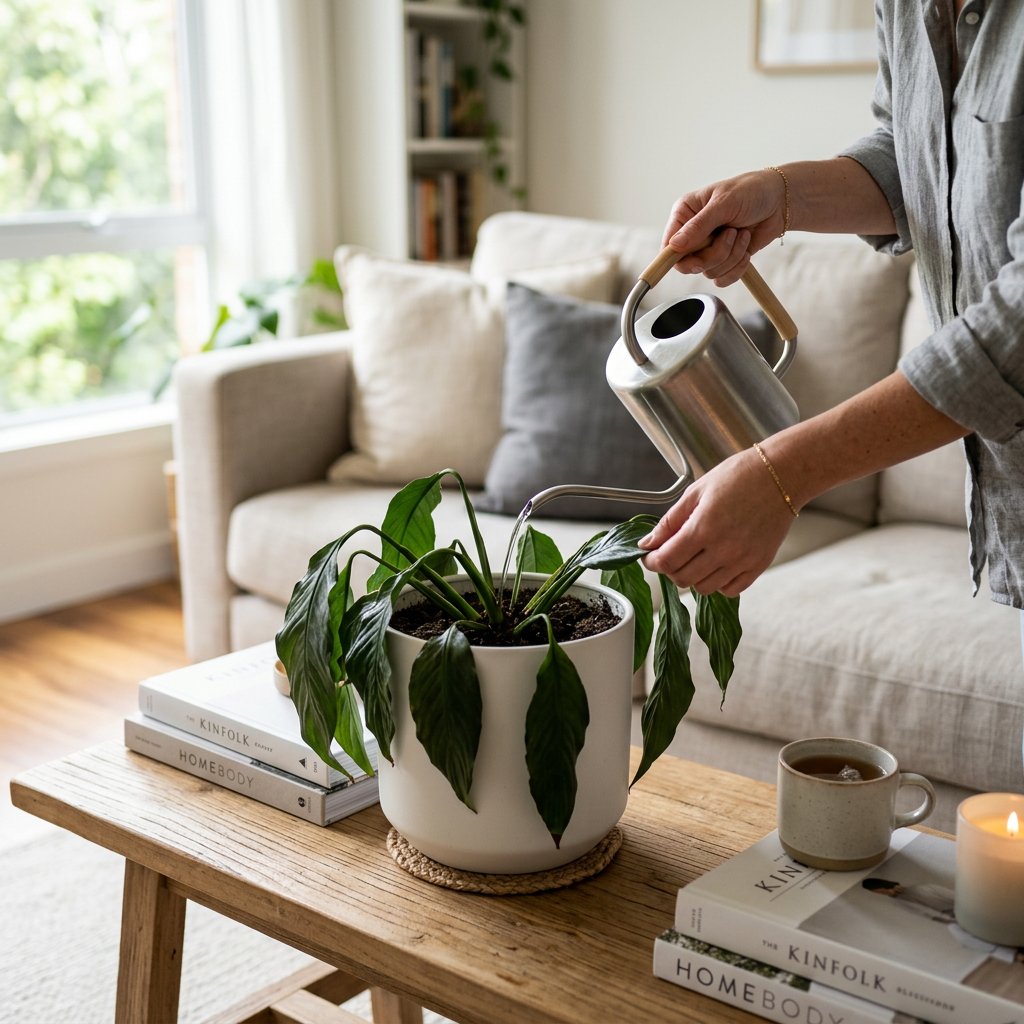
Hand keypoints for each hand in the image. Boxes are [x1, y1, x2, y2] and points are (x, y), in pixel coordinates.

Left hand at [638, 448, 795, 595]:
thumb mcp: (696, 492)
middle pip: (682, 578)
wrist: (782, 475)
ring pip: (704, 588)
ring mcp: (743, 560)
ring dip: (692, 576)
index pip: (666, 561)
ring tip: (695, 556)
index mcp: (703, 528)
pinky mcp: (759, 566)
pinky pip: (730, 590)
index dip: (651, 561)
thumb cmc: (739, 476)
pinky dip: (718, 582)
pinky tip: (716, 563)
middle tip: (671, 553)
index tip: (649, 556)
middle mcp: (723, 549)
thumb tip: (648, 543)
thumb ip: (670, 521)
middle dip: (669, 568)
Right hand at [662, 169, 787, 285]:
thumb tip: (674, 246)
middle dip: (713, 255)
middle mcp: (693, 234)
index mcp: (685, 214)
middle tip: (729, 236)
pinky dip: (737, 268)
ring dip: (730, 256)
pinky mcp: (724, 260)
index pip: (669, 246)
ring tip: (741, 234)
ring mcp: (708, 248)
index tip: (694, 260)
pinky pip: (722, 279)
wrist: (780, 201)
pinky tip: (746, 249)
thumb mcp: (724, 204)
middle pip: (688, 264)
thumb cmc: (751, 191)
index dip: (677, 258)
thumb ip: (698, 226)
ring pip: (708, 272)